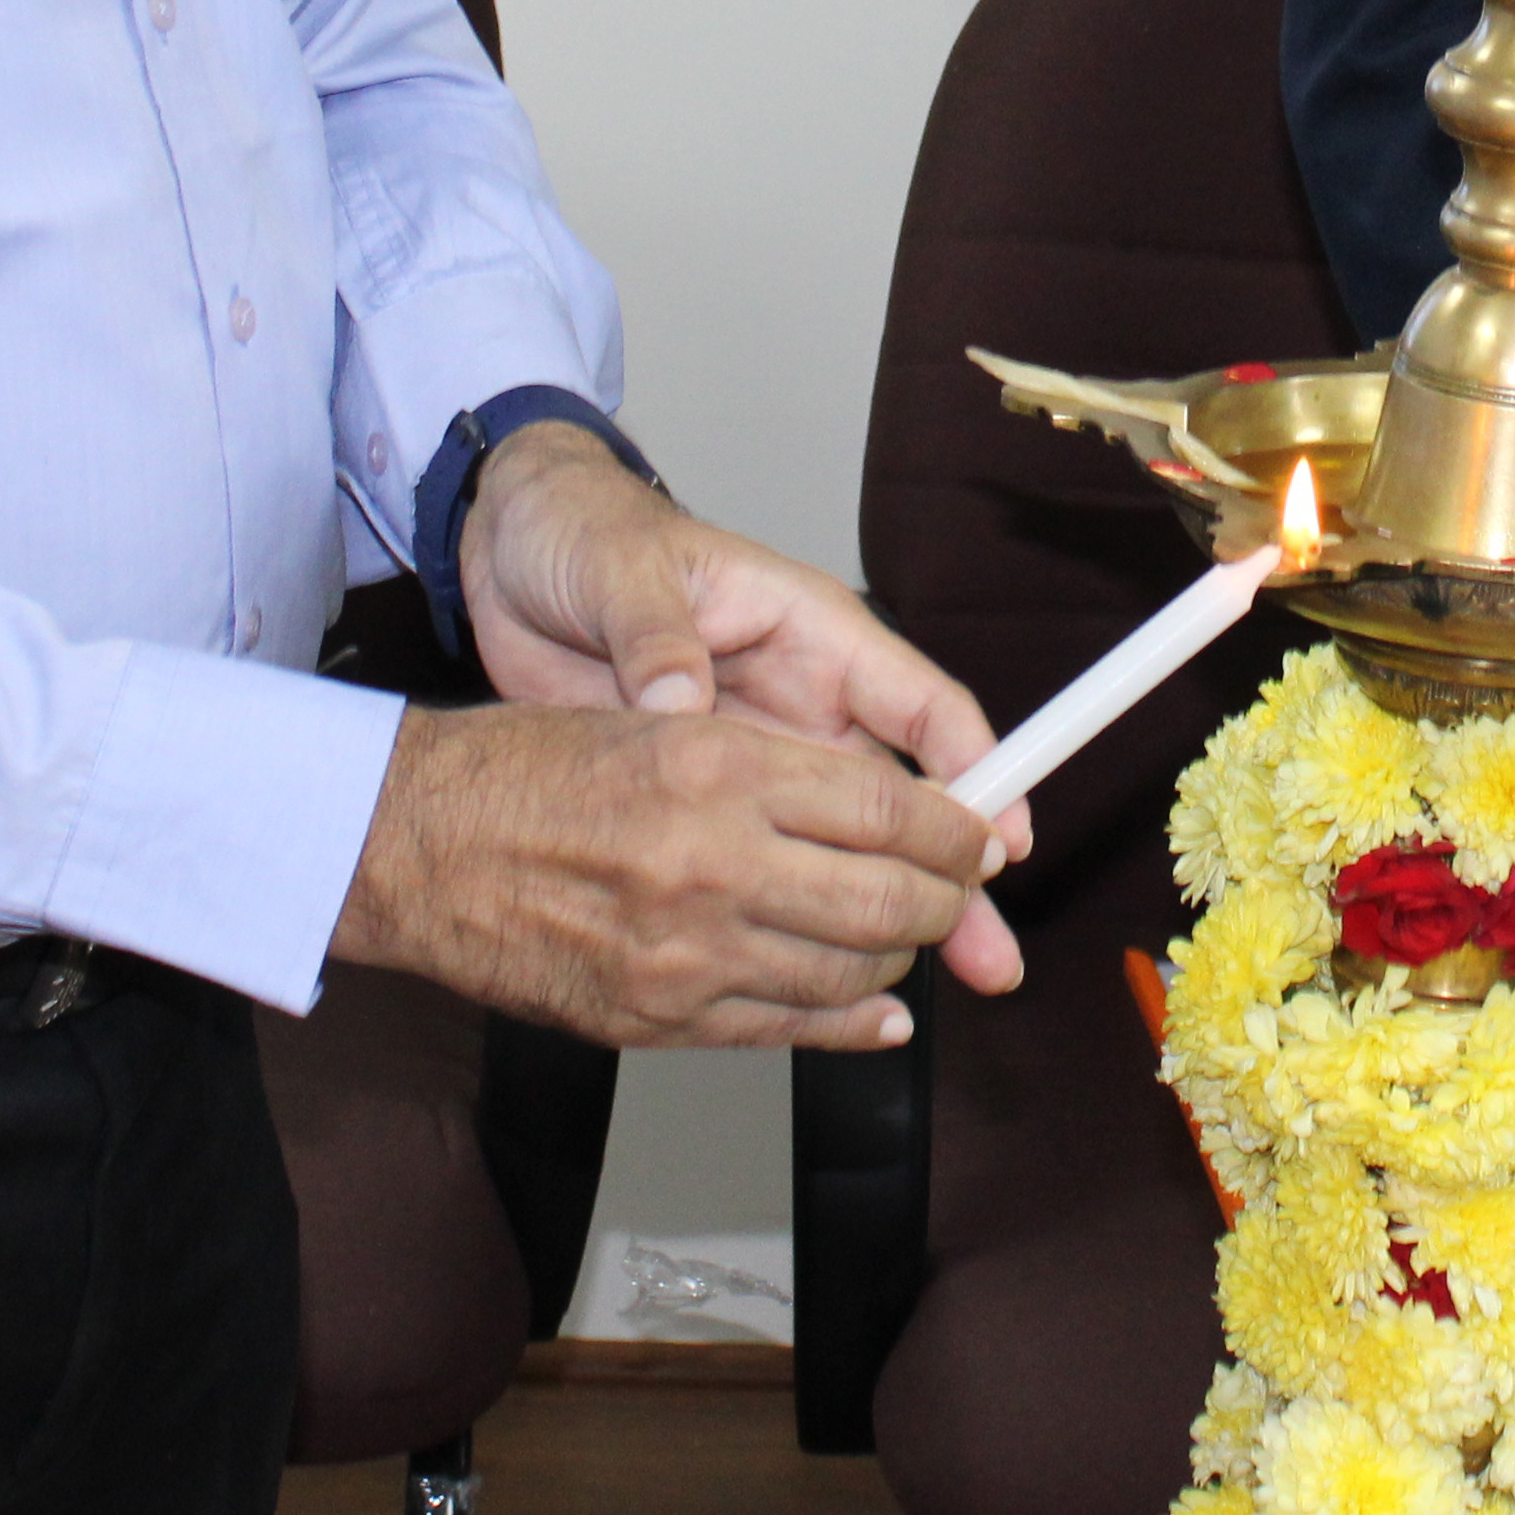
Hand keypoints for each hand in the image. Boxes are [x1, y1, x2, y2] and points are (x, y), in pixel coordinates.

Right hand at [331, 698, 1010, 1046]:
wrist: (412, 844)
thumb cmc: (528, 768)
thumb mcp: (663, 725)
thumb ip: (777, 771)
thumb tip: (884, 811)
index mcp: (718, 768)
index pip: (888, 809)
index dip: (957, 830)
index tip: (982, 835)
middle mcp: (712, 863)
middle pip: (888, 900)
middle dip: (946, 902)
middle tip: (963, 893)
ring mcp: (684, 954)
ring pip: (847, 975)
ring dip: (897, 960)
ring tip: (909, 938)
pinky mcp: (654, 1020)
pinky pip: (783, 1031)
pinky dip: (846, 1025)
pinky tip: (875, 1014)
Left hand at [461, 423, 1024, 994]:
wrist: (511, 555)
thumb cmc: (585, 539)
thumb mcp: (624, 571)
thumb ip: (657, 635)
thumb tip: (682, 697)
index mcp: (808, 631)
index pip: (920, 703)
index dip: (974, 769)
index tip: (1003, 838)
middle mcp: (800, 699)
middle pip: (903, 795)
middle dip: (953, 872)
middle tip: (991, 952)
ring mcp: (760, 754)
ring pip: (853, 843)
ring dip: (897, 906)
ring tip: (950, 976)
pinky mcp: (709, 797)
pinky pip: (780, 858)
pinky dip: (811, 912)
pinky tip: (834, 970)